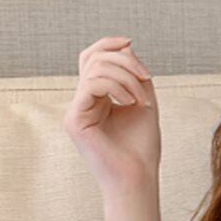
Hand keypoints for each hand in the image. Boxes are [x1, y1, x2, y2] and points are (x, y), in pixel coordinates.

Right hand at [62, 36, 161, 195]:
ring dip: (127, 77)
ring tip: (143, 100)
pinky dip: (117, 87)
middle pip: (93, 58)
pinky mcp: (74, 120)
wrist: (138, 177)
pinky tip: (132, 103)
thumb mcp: (144, 101)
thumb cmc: (142, 147)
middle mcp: (81, 102)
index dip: (109, 44)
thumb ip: (135, 75)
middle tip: (146, 80)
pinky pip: (92, 85)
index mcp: (96, 98)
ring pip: (94, 69)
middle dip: (125, 61)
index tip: (131, 43)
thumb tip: (125, 47)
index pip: (93, 58)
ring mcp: (75, 111)